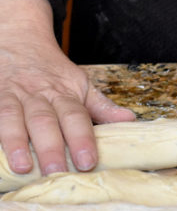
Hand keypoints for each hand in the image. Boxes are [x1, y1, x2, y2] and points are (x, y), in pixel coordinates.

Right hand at [0, 0, 134, 174]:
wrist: (18, 39)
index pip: (76, 117)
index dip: (82, 139)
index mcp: (63, 94)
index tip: (88, 162)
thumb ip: (101, 106)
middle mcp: (37, 95)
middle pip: (44, 121)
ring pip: (11, 117)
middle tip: (57, 171)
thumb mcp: (80, 84)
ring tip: (22, 166)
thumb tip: (130, 120)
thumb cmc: (52, 71)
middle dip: (51, 147)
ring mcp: (10, 96)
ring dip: (16, 142)